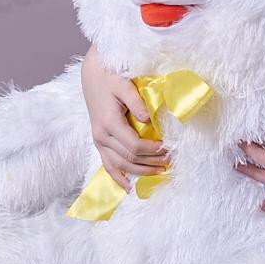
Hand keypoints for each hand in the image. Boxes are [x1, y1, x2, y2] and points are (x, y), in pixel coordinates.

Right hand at [80, 44, 171, 191]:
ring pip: (120, 165)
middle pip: (129, 158)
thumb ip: (137, 102)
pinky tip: (128, 187)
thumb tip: (150, 121)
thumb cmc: (111, 77)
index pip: (134, 146)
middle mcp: (102, 136)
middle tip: (171, 160)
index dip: (152, 151)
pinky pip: (108, 165)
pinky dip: (118, 177)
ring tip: (160, 172)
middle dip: (151, 162)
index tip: (168, 148)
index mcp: (109, 123)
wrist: (93, 75)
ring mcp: (99, 141)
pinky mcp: (99, 142)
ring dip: (140, 172)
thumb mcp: (124, 85)